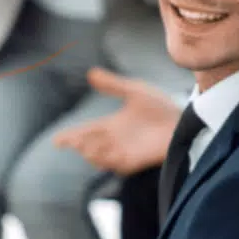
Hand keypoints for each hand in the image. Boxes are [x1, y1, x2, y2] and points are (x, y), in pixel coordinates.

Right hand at [53, 68, 180, 174]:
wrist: (182, 120)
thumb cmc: (161, 107)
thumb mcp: (134, 91)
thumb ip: (113, 85)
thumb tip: (91, 73)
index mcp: (110, 125)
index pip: (84, 132)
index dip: (69, 137)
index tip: (56, 141)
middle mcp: (113, 141)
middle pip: (86, 146)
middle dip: (77, 144)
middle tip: (74, 139)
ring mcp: (123, 152)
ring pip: (97, 158)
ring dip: (90, 152)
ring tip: (85, 144)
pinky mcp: (134, 161)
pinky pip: (115, 165)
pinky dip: (107, 160)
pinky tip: (105, 150)